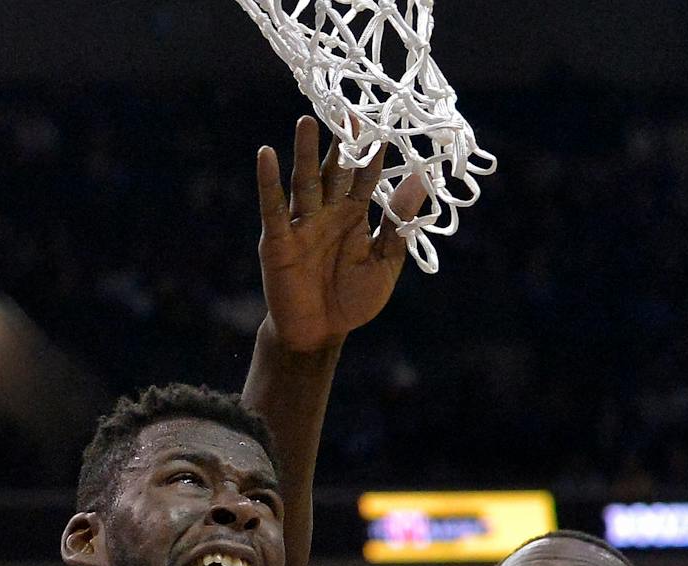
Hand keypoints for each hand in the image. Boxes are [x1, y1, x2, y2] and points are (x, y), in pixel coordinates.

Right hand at [256, 115, 426, 352]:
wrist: (319, 335)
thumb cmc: (352, 301)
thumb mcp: (384, 264)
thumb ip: (399, 225)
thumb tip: (421, 182)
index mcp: (354, 216)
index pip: (365, 177)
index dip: (374, 153)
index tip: (385, 122)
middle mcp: (327, 213)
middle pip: (334, 170)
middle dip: (340, 143)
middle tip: (348, 109)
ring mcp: (301, 224)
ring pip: (305, 181)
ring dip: (306, 152)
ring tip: (308, 121)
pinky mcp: (277, 240)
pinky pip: (273, 207)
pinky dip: (267, 181)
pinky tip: (266, 153)